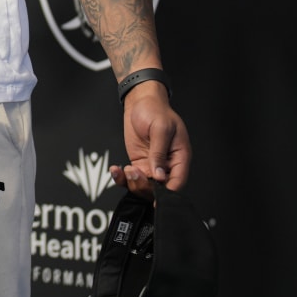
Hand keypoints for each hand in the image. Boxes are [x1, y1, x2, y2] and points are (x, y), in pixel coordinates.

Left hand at [111, 81, 189, 195]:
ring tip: (126, 169)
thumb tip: (159, 175)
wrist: (140, 101)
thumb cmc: (156, 110)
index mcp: (180, 157)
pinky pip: (132, 178)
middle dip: (145, 186)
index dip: (168, 193)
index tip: (155, 195)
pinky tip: (117, 171)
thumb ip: (159, 153)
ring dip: (133, 183)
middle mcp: (167, 164)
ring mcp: (152, 165)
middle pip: (160, 189)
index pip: (177, 182)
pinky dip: (122, 179)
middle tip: (134, 172)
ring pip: (145, 187)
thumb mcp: (160, 129)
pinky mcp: (139, 163)